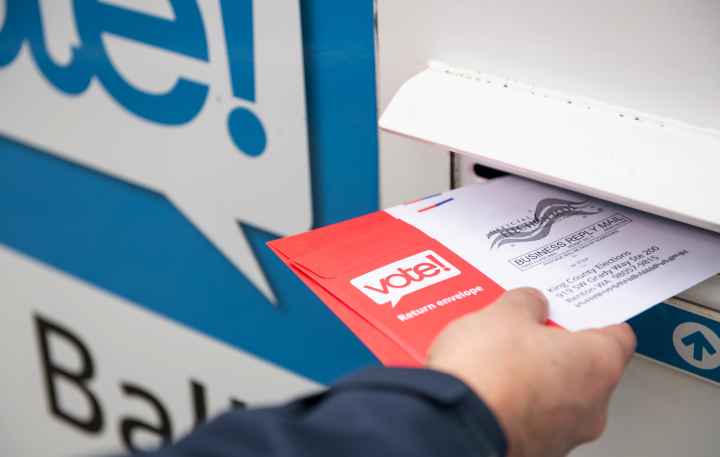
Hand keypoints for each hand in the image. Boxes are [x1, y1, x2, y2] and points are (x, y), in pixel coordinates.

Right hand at [427, 288, 635, 456]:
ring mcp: (562, 435)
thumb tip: (530, 303)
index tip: (579, 311)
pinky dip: (512, 402)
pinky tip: (485, 386)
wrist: (453, 426)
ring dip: (532, 377)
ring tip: (494, 356)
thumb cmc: (489, 376)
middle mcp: (590, 406)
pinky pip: (528, 417)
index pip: (619, 336)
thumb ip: (526, 303)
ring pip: (555, 395)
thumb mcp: (504, 314)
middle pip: (584, 367)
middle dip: (553, 348)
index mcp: (597, 364)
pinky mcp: (532, 450)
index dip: (596, 319)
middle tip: (524, 329)